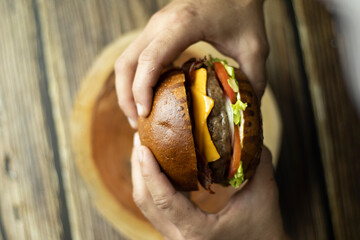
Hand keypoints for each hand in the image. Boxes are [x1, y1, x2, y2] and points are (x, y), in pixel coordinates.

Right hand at [115, 0, 268, 127]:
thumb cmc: (242, 9)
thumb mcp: (254, 46)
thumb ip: (253, 78)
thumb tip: (246, 110)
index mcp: (181, 25)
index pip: (149, 59)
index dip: (142, 89)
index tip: (145, 115)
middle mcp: (160, 24)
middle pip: (126, 63)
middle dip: (127, 97)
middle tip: (140, 124)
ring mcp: (155, 27)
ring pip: (126, 61)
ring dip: (127, 90)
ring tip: (141, 116)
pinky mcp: (156, 32)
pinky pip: (136, 58)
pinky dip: (136, 80)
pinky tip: (150, 98)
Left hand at [131, 133, 287, 239]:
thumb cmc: (264, 230)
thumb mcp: (263, 195)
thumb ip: (257, 162)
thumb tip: (248, 131)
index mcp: (197, 231)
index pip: (164, 200)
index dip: (150, 172)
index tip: (143, 147)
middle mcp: (178, 237)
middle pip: (145, 200)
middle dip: (139, 167)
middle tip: (140, 137)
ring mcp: (174, 236)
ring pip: (146, 204)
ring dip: (143, 174)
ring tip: (145, 146)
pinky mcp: (175, 231)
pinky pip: (155, 206)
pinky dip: (153, 183)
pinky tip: (161, 165)